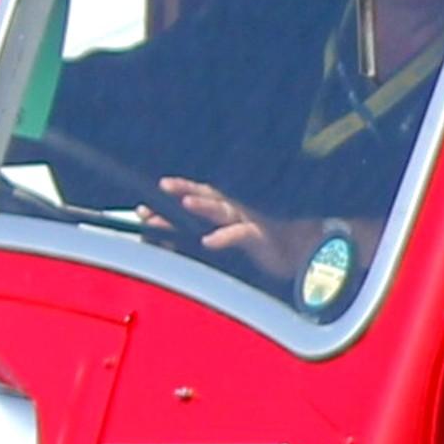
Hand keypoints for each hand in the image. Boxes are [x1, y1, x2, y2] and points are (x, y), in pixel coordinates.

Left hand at [149, 171, 283, 278]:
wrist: (297, 255)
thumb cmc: (260, 246)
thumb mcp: (223, 241)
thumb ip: (196, 239)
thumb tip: (164, 242)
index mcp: (224, 210)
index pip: (195, 196)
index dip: (172, 196)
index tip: (145, 204)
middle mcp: (233, 211)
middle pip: (206, 195)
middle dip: (183, 190)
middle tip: (162, 187)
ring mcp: (247, 221)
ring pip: (222, 210)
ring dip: (203, 206)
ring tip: (186, 204)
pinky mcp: (260, 237)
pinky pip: (241, 234)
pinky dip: (224, 237)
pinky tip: (208, 241)